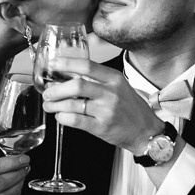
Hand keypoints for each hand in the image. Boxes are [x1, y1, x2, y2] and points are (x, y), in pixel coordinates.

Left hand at [40, 57, 163, 154]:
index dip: (67, 63)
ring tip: (49, 105)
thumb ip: (98, 80)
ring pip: (72, 104)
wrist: (147, 132)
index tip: (53, 64)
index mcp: (114, 79)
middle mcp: (111, 93)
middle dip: (56, 89)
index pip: (87, 65)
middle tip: (47, 93)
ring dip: (55, 105)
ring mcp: (107, 111)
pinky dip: (62, 118)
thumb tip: (68, 74)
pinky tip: (60, 116)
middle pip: (76, 85)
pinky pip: (75, 121)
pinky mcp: (102, 127)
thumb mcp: (119, 87)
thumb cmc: (130, 108)